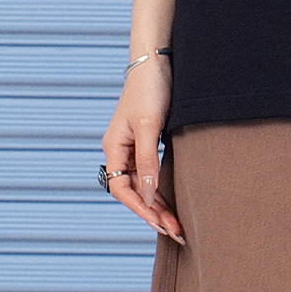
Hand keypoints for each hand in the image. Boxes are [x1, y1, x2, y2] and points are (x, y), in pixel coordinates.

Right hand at [100, 56, 185, 243]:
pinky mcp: (148, 140)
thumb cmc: (150, 88)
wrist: (158, 59)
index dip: (140, 208)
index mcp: (113, 147)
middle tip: (176, 231)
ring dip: (159, 204)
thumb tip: (148, 194)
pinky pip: (151, 172)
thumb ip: (147, 160)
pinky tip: (173, 200)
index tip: (160, 223)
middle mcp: (120, 149)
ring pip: (144, 184)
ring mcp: (133, 146)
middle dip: (153, 212)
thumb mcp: (149, 125)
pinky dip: (161, 187)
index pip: (122, 188)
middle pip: (134, 190)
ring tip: (177, 224)